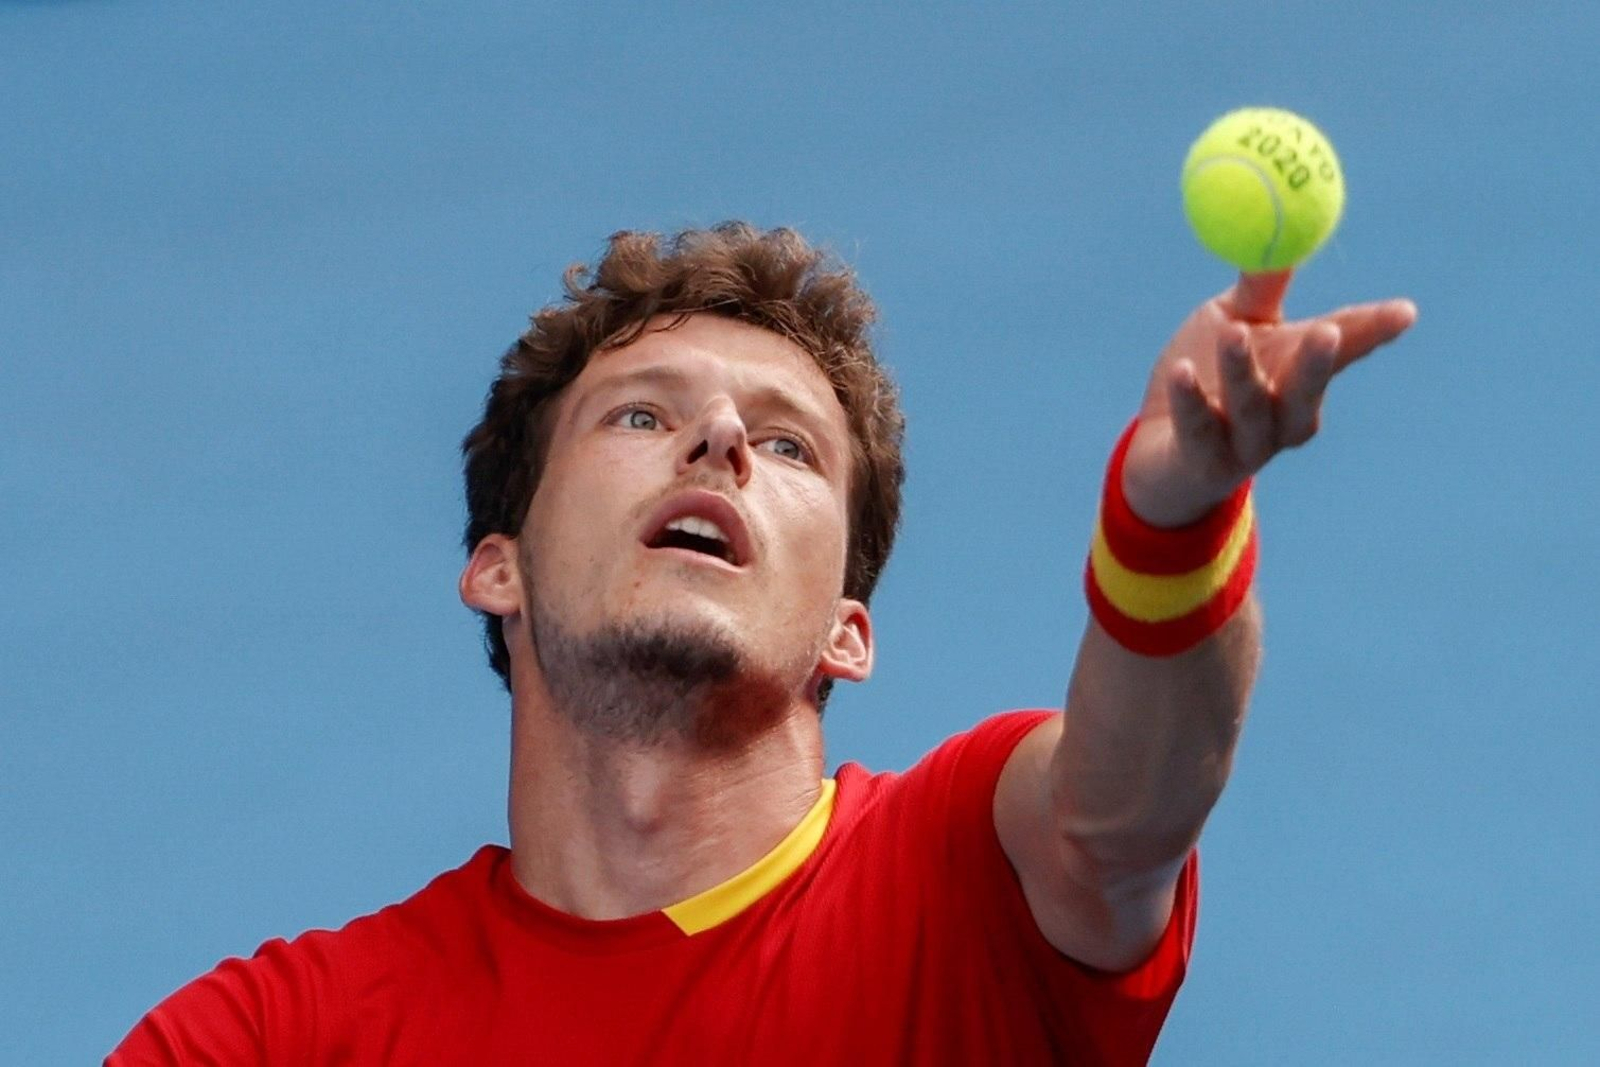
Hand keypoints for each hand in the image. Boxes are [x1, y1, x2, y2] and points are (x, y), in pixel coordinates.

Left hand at [1122, 271, 1417, 527]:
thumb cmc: (1206, 379)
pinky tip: (1181, 371)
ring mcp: (1248, 444)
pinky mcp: (1205, 462)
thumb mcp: (1229, 323)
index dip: (1374, 331)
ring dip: (1244, 372)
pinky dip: (1191, 400)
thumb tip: (1281, 231)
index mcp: (1299, 374)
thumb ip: (1258, 289)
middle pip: (1307, 390)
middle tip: (1329, 331)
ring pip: (1252, 408)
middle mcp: (1284, 415)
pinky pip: (1198, 429)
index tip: (1405, 311)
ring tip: (1233, 333)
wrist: (1162, 453)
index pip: (1344, 350)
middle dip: (1319, 363)